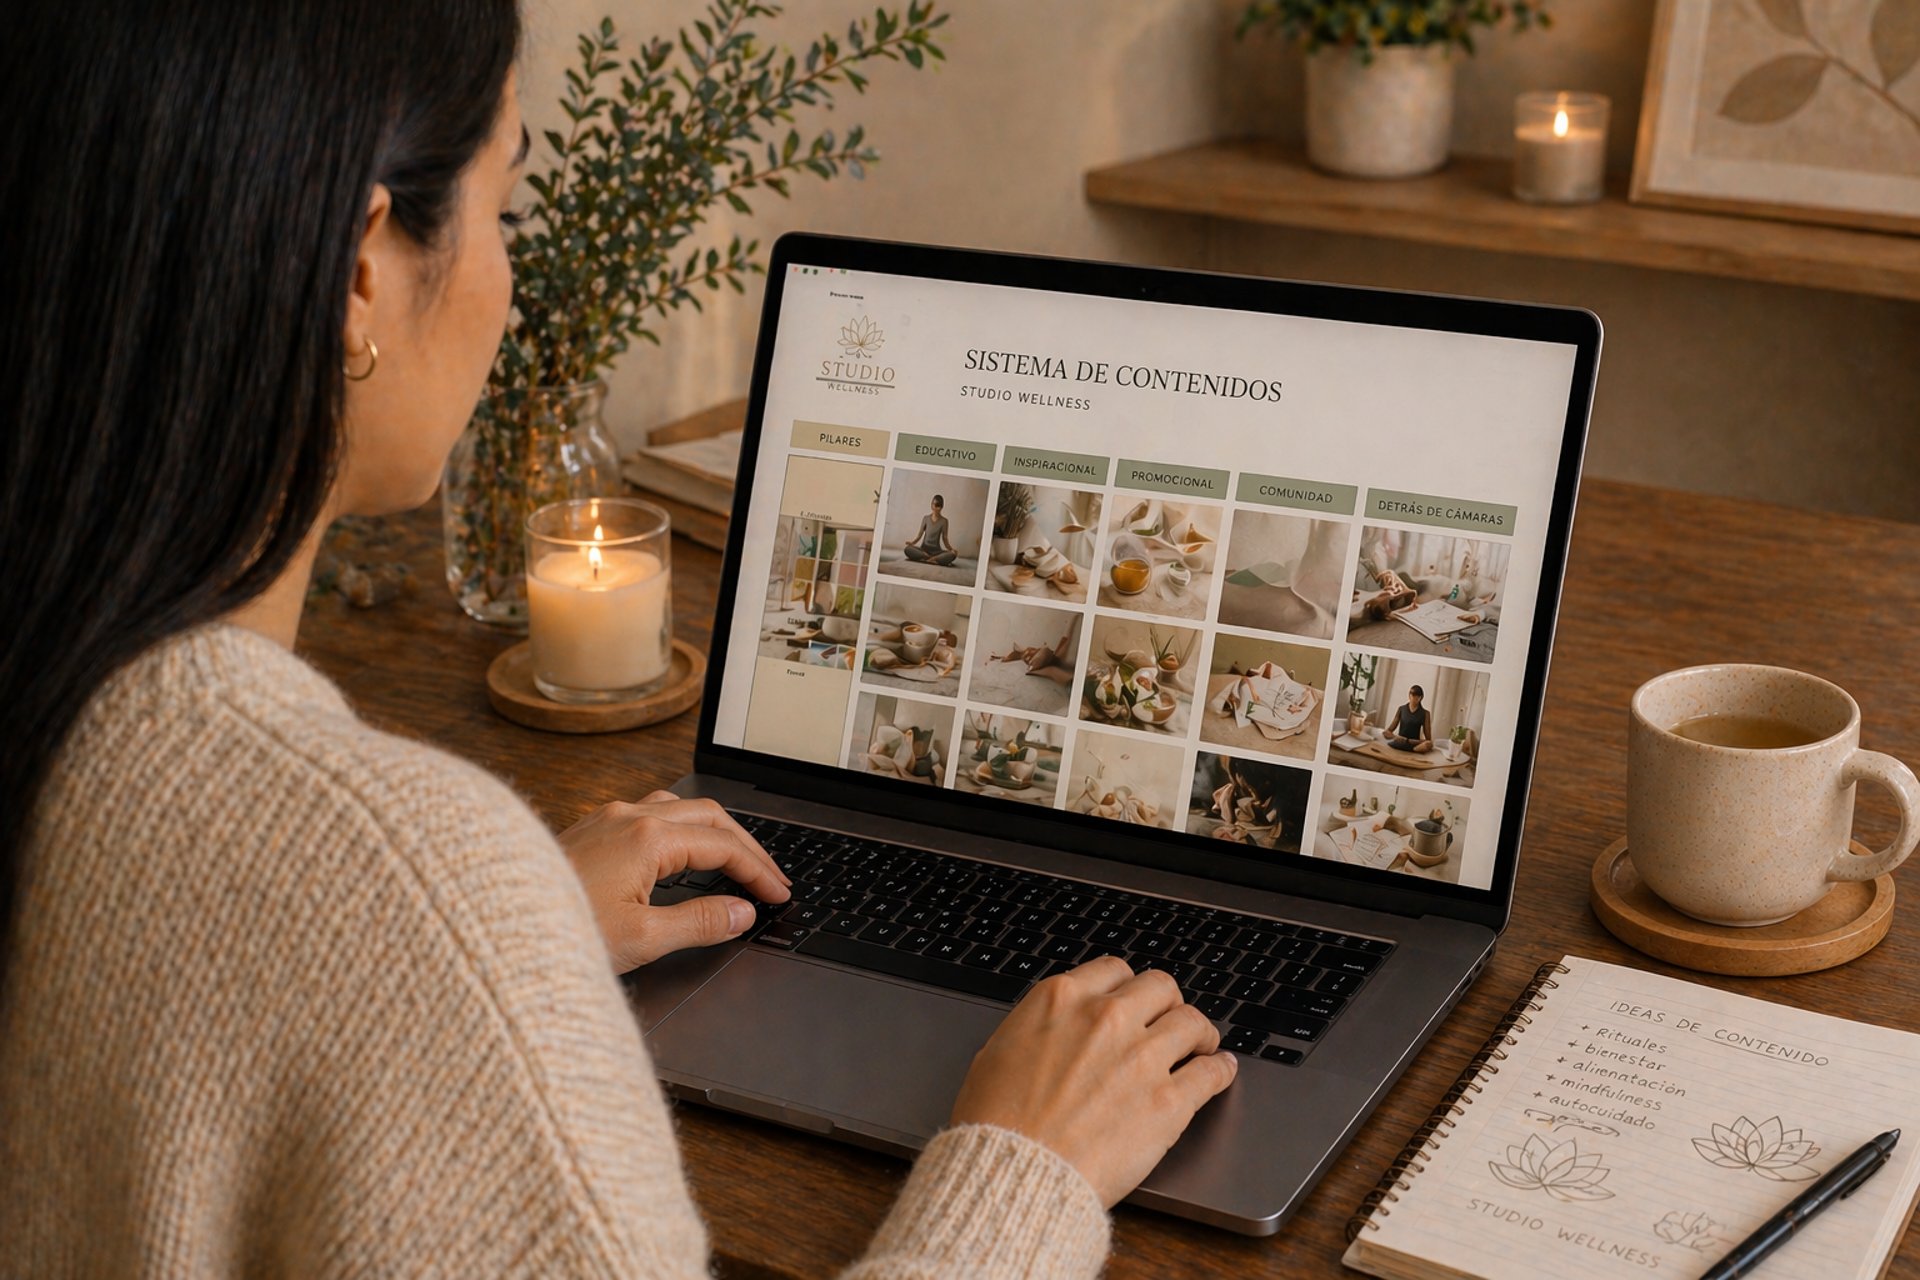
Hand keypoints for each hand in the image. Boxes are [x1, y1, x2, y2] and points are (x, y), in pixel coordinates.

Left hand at [557, 792, 789, 972]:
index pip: (722, 846)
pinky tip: (681, 852)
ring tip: (734, 861)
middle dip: (745, 846)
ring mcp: (607, 818)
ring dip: (714, 832)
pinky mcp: (590, 829)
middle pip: (709, 817)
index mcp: (648, 838)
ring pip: (679, 809)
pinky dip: (683, 830)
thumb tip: (741, 912)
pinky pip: (651, 813)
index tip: (778, 893)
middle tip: (770, 878)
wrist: (490, 925)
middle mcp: (629, 817)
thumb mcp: (641, 939)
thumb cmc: (555, 932)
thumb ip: (699, 922)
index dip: (758, 870)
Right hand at [949, 958, 1236, 1206]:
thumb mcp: (998, 1051)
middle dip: (1166, 1003)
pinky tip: (1222, 1070)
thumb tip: (1052, 1030)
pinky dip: (1221, 1069)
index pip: (1114, 969)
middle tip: (1169, 1020)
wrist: (1016, 1174)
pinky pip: (1211, 1072)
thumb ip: (1036, 1028)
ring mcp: (1142, 1057)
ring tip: (1202, 1044)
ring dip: (1199, 1032)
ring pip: (1193, 1022)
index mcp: (1062, 1000)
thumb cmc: (995, 1123)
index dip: (1128, 986)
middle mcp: (1107, 1018)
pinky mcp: (1168, 1101)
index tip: (1133, 1000)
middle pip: (1160, 987)